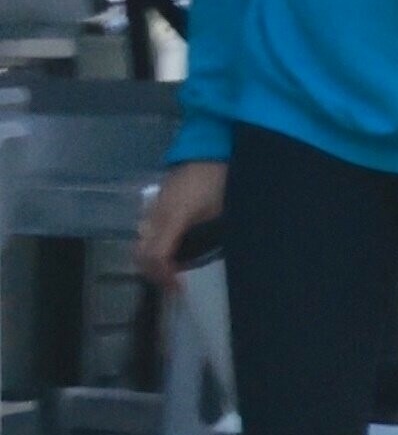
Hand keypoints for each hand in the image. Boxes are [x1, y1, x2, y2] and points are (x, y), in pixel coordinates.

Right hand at [135, 161, 227, 289]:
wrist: (212, 145)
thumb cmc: (220, 180)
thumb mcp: (219, 213)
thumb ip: (207, 239)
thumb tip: (198, 261)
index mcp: (173, 217)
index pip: (157, 257)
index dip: (165, 277)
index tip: (179, 289)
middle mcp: (157, 213)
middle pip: (141, 252)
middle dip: (154, 271)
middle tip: (174, 281)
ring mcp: (155, 204)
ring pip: (142, 239)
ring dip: (152, 257)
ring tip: (172, 266)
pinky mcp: (158, 198)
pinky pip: (148, 226)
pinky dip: (154, 241)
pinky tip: (173, 245)